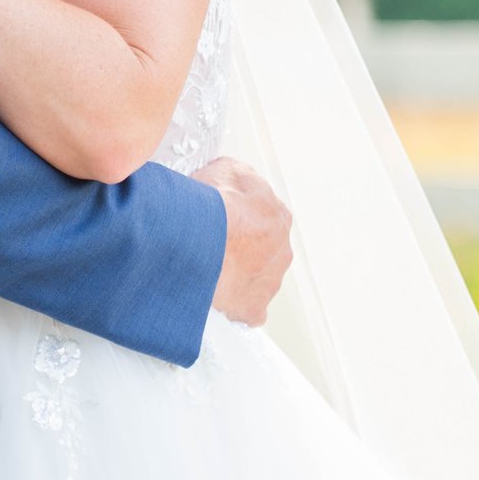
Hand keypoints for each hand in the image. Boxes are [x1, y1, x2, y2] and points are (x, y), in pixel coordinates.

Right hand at [194, 157, 291, 325]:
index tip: (224, 223)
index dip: (241, 220)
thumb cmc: (211, 207)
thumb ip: (241, 178)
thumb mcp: (227, 169)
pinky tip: (217, 298)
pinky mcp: (254, 307)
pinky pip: (248, 311)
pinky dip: (236, 307)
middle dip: (242, 251)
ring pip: (256, 280)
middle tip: (214, 247)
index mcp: (277, 217)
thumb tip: (239, 181)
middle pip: (262, 251)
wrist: (198, 240)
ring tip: (209, 271)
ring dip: (237, 277)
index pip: (264, 219)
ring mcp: (270, 280)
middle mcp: (280, 250)